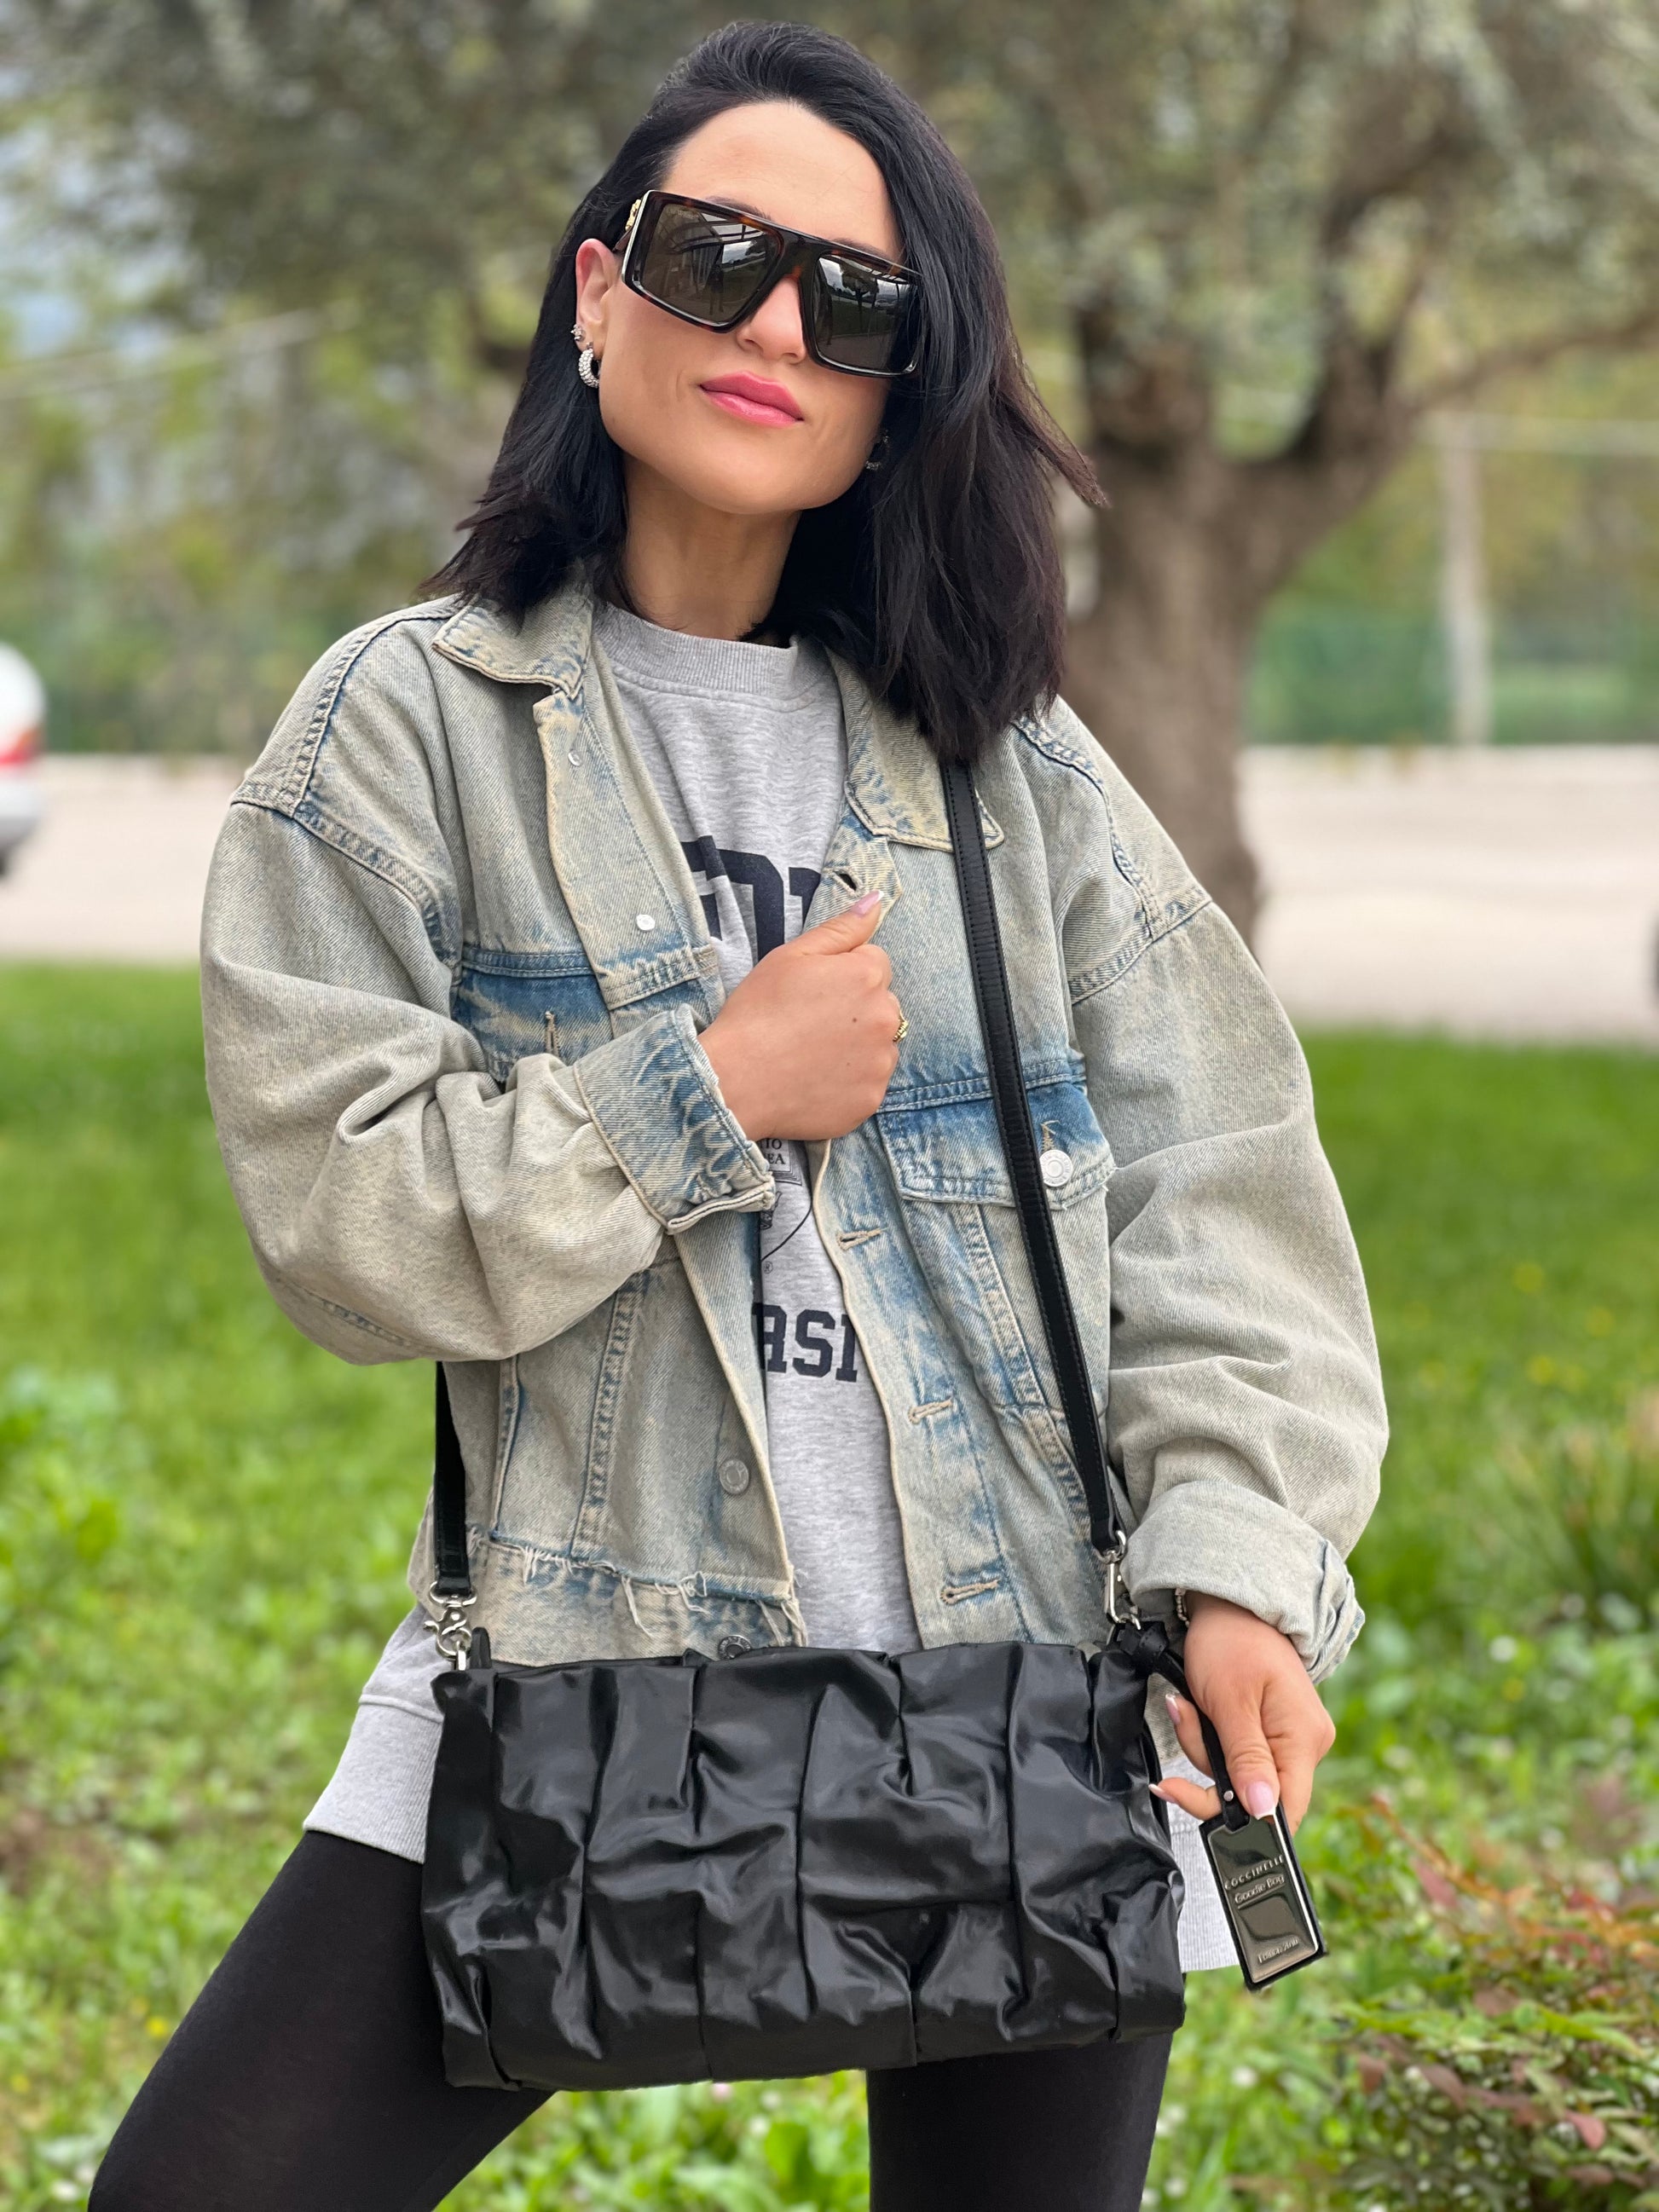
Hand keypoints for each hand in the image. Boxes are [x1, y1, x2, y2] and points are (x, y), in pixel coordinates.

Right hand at [699, 891, 901, 1141]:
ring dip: (856, 1046)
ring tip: (810, 1052)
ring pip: (878, 1044)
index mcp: (868, 975)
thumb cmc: (758, 1012)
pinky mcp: (871, 1100)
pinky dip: (849, 1081)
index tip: (812, 991)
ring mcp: (880, 1063)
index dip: (842, 973)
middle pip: (882, 1003)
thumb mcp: (792, 956)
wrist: (736, 1080)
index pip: (875, 962)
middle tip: (808, 1022)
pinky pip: (868, 1082)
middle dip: (855, 1008)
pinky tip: (815, 1078)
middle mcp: (886, 1018)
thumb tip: (876, 901)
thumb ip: (841, 928)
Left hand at [1151, 1593, 1335, 1834]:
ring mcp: (1290, 1738)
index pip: (1284, 1812)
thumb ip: (1245, 1759)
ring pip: (1239, 1776)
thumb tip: (1262, 1812)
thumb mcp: (1229, 1700)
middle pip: (1255, 1796)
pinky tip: (1199, 1711)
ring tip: (1190, 1706)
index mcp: (1303, 1740)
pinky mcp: (1272, 1732)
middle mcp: (1305, 1745)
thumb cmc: (1232, 1640)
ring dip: (1203, 1747)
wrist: (1232, 1604)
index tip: (1187, 1794)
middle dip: (1207, 1767)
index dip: (1238, 1820)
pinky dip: (1212, 1740)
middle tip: (1186, 1722)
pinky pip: (1239, 1756)